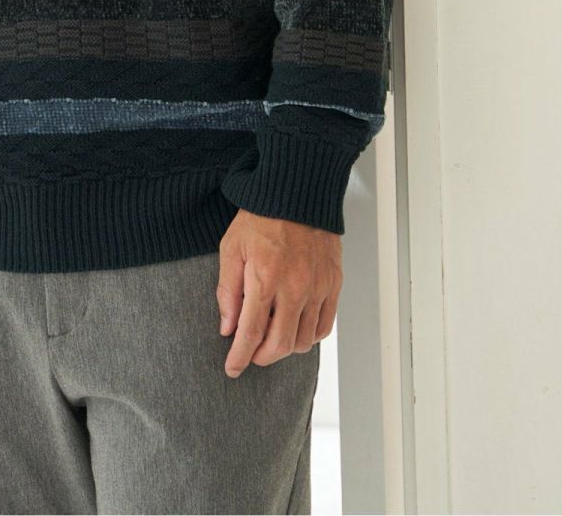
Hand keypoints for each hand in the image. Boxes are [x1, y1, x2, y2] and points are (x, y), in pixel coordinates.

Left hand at [217, 209, 341, 377]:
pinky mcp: (333, 283)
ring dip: (286, 348)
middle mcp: (295, 288)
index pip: (251, 333)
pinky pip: (324, 326)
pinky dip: (309, 335)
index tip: (232, 369)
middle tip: (251, 355)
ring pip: (304, 341)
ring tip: (272, 336)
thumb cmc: (261, 217)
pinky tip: (295, 327)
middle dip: (262, 357)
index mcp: (265, 278)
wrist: (297, 192)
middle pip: (280, 345)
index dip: (240, 357)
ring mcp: (318, 287)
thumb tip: (228, 327)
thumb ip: (228, 291)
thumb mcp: (231, 248)